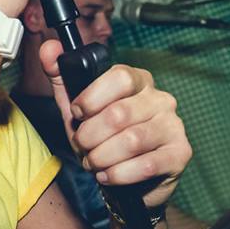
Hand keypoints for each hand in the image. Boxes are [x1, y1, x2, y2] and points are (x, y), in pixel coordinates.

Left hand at [38, 41, 191, 207]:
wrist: (126, 180)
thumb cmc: (102, 139)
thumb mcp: (77, 109)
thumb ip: (61, 77)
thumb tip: (49, 48)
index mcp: (137, 80)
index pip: (119, 77)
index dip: (92, 97)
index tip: (77, 113)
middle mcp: (159, 99)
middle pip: (120, 113)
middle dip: (90, 136)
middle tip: (83, 147)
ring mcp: (173, 125)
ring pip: (131, 141)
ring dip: (102, 157)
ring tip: (94, 162)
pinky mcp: (180, 154)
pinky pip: (145, 164)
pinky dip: (119, 174)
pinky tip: (108, 175)